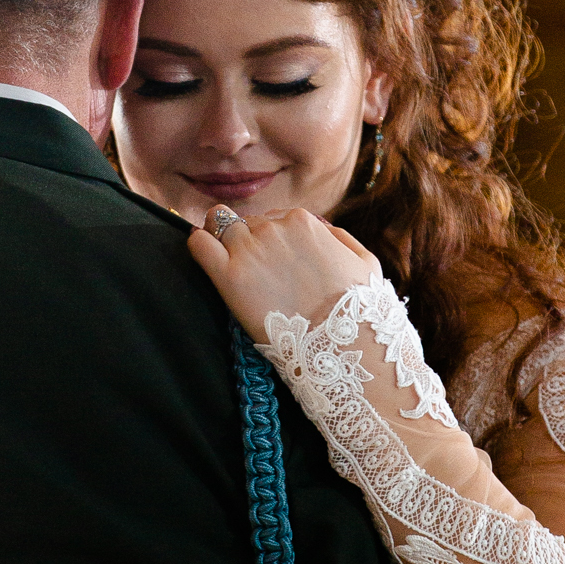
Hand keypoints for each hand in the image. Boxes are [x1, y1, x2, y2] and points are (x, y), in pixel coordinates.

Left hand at [187, 206, 377, 345]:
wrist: (342, 344)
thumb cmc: (359, 309)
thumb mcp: (365, 262)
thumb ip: (339, 237)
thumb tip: (319, 229)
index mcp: (302, 221)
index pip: (272, 219)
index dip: (271, 241)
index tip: (273, 264)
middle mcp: (273, 228)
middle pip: (246, 224)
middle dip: (249, 243)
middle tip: (256, 274)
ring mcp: (249, 250)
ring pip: (219, 227)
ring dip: (222, 242)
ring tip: (230, 267)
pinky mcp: (229, 276)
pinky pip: (199, 243)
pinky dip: (198, 244)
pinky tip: (205, 255)